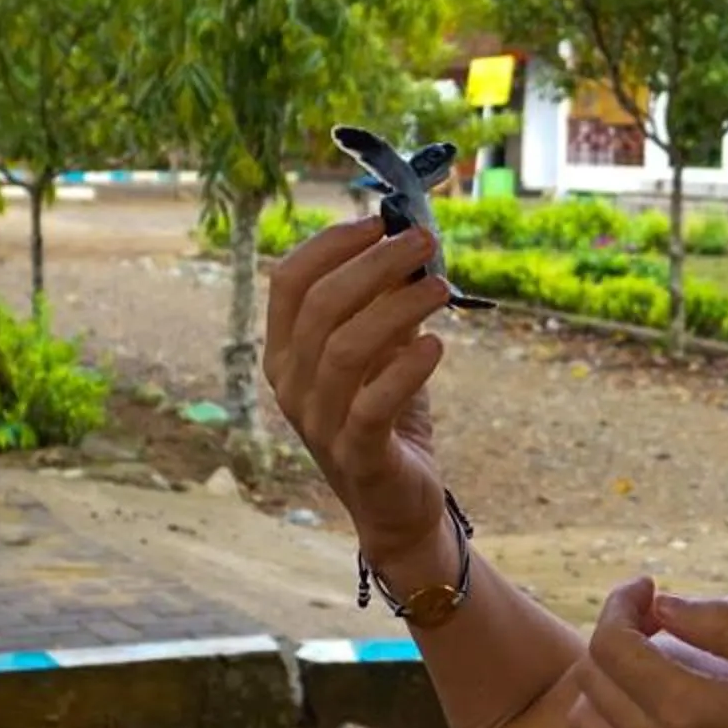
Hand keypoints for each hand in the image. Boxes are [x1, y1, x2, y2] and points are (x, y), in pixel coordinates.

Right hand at [262, 213, 458, 566]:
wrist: (397, 505)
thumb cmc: (388, 417)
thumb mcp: (382, 352)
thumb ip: (386, 302)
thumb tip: (408, 240)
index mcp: (286, 352)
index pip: (289, 281)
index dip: (331, 244)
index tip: (379, 221)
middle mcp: (291, 385)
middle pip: (321, 305)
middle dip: (375, 264)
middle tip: (424, 242)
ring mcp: (318, 422)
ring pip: (346, 348)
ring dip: (398, 308)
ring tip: (442, 288)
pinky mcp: (357, 455)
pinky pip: (374, 403)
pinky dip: (407, 368)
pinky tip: (437, 345)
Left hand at [569, 579, 727, 727]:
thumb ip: (720, 624)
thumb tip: (662, 605)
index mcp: (688, 710)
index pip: (612, 645)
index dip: (619, 606)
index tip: (646, 589)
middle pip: (591, 679)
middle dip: (613, 637)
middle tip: (652, 625)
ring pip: (582, 724)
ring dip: (602, 685)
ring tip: (642, 670)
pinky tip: (631, 718)